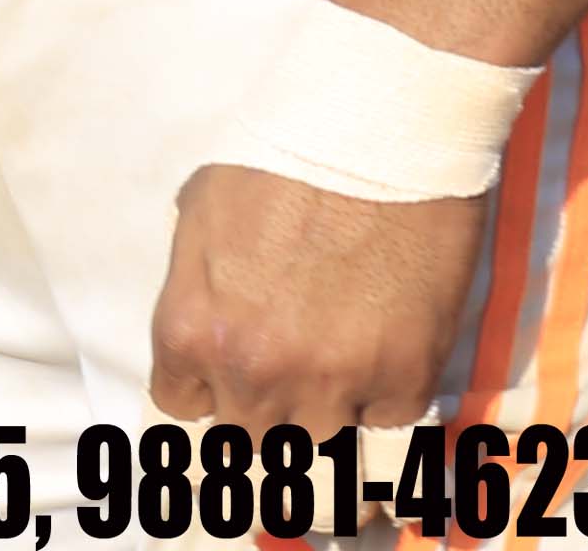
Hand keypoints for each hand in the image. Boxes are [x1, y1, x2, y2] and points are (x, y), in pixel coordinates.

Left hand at [147, 162, 489, 435]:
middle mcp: (256, 369)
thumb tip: (207, 332)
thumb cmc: (278, 160)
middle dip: (259, 412)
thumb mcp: (200, 219)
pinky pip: (385, 421)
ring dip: (321, 419)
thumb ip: (199, 292)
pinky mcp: (406, 380)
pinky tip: (379, 354)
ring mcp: (334, 382)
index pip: (181, 403)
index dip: (204, 386)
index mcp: (192, 328)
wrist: (376, 138)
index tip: (222, 372)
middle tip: (279, 379)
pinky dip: (381, 397)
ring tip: (331, 378)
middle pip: (247, 441)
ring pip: (317, 449)